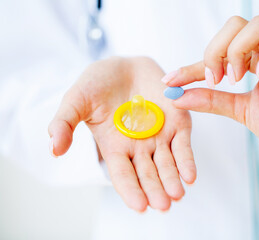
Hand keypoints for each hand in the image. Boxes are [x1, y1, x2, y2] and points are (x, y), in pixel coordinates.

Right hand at [48, 57, 195, 211]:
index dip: (131, 190)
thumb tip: (54, 150)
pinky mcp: (177, 122)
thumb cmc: (97, 84)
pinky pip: (183, 144)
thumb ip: (64, 124)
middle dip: (155, 190)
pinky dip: (186, 160)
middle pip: (148, 174)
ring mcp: (159, 135)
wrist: (124, 65)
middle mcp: (139, 147)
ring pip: (167, 163)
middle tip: (163, 205)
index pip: (123, 175)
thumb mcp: (76, 101)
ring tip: (177, 195)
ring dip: (172, 179)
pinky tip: (190, 176)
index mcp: (115, 147)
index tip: (139, 206)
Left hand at [162, 16, 258, 171]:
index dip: (190, 65)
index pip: (217, 53)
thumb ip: (211, 101)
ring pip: (258, 26)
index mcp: (252, 62)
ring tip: (235, 79)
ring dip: (237, 51)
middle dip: (215, 50)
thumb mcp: (238, 110)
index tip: (170, 81)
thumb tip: (178, 96)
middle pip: (236, 25)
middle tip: (215, 79)